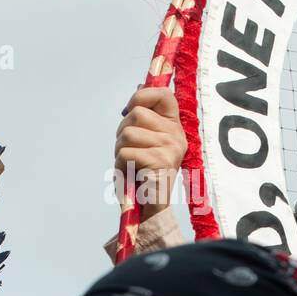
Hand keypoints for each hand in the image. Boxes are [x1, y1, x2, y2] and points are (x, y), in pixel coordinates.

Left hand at [115, 86, 186, 222]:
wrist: (147, 210)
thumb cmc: (141, 175)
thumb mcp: (143, 140)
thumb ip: (144, 115)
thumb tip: (140, 85)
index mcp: (174, 127)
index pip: (163, 94)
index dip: (142, 97)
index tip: (129, 111)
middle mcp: (176, 136)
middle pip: (136, 114)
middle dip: (122, 133)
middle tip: (130, 152)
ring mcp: (171, 148)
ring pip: (127, 133)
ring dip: (120, 151)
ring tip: (131, 166)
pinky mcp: (161, 162)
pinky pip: (126, 152)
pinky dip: (120, 165)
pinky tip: (130, 175)